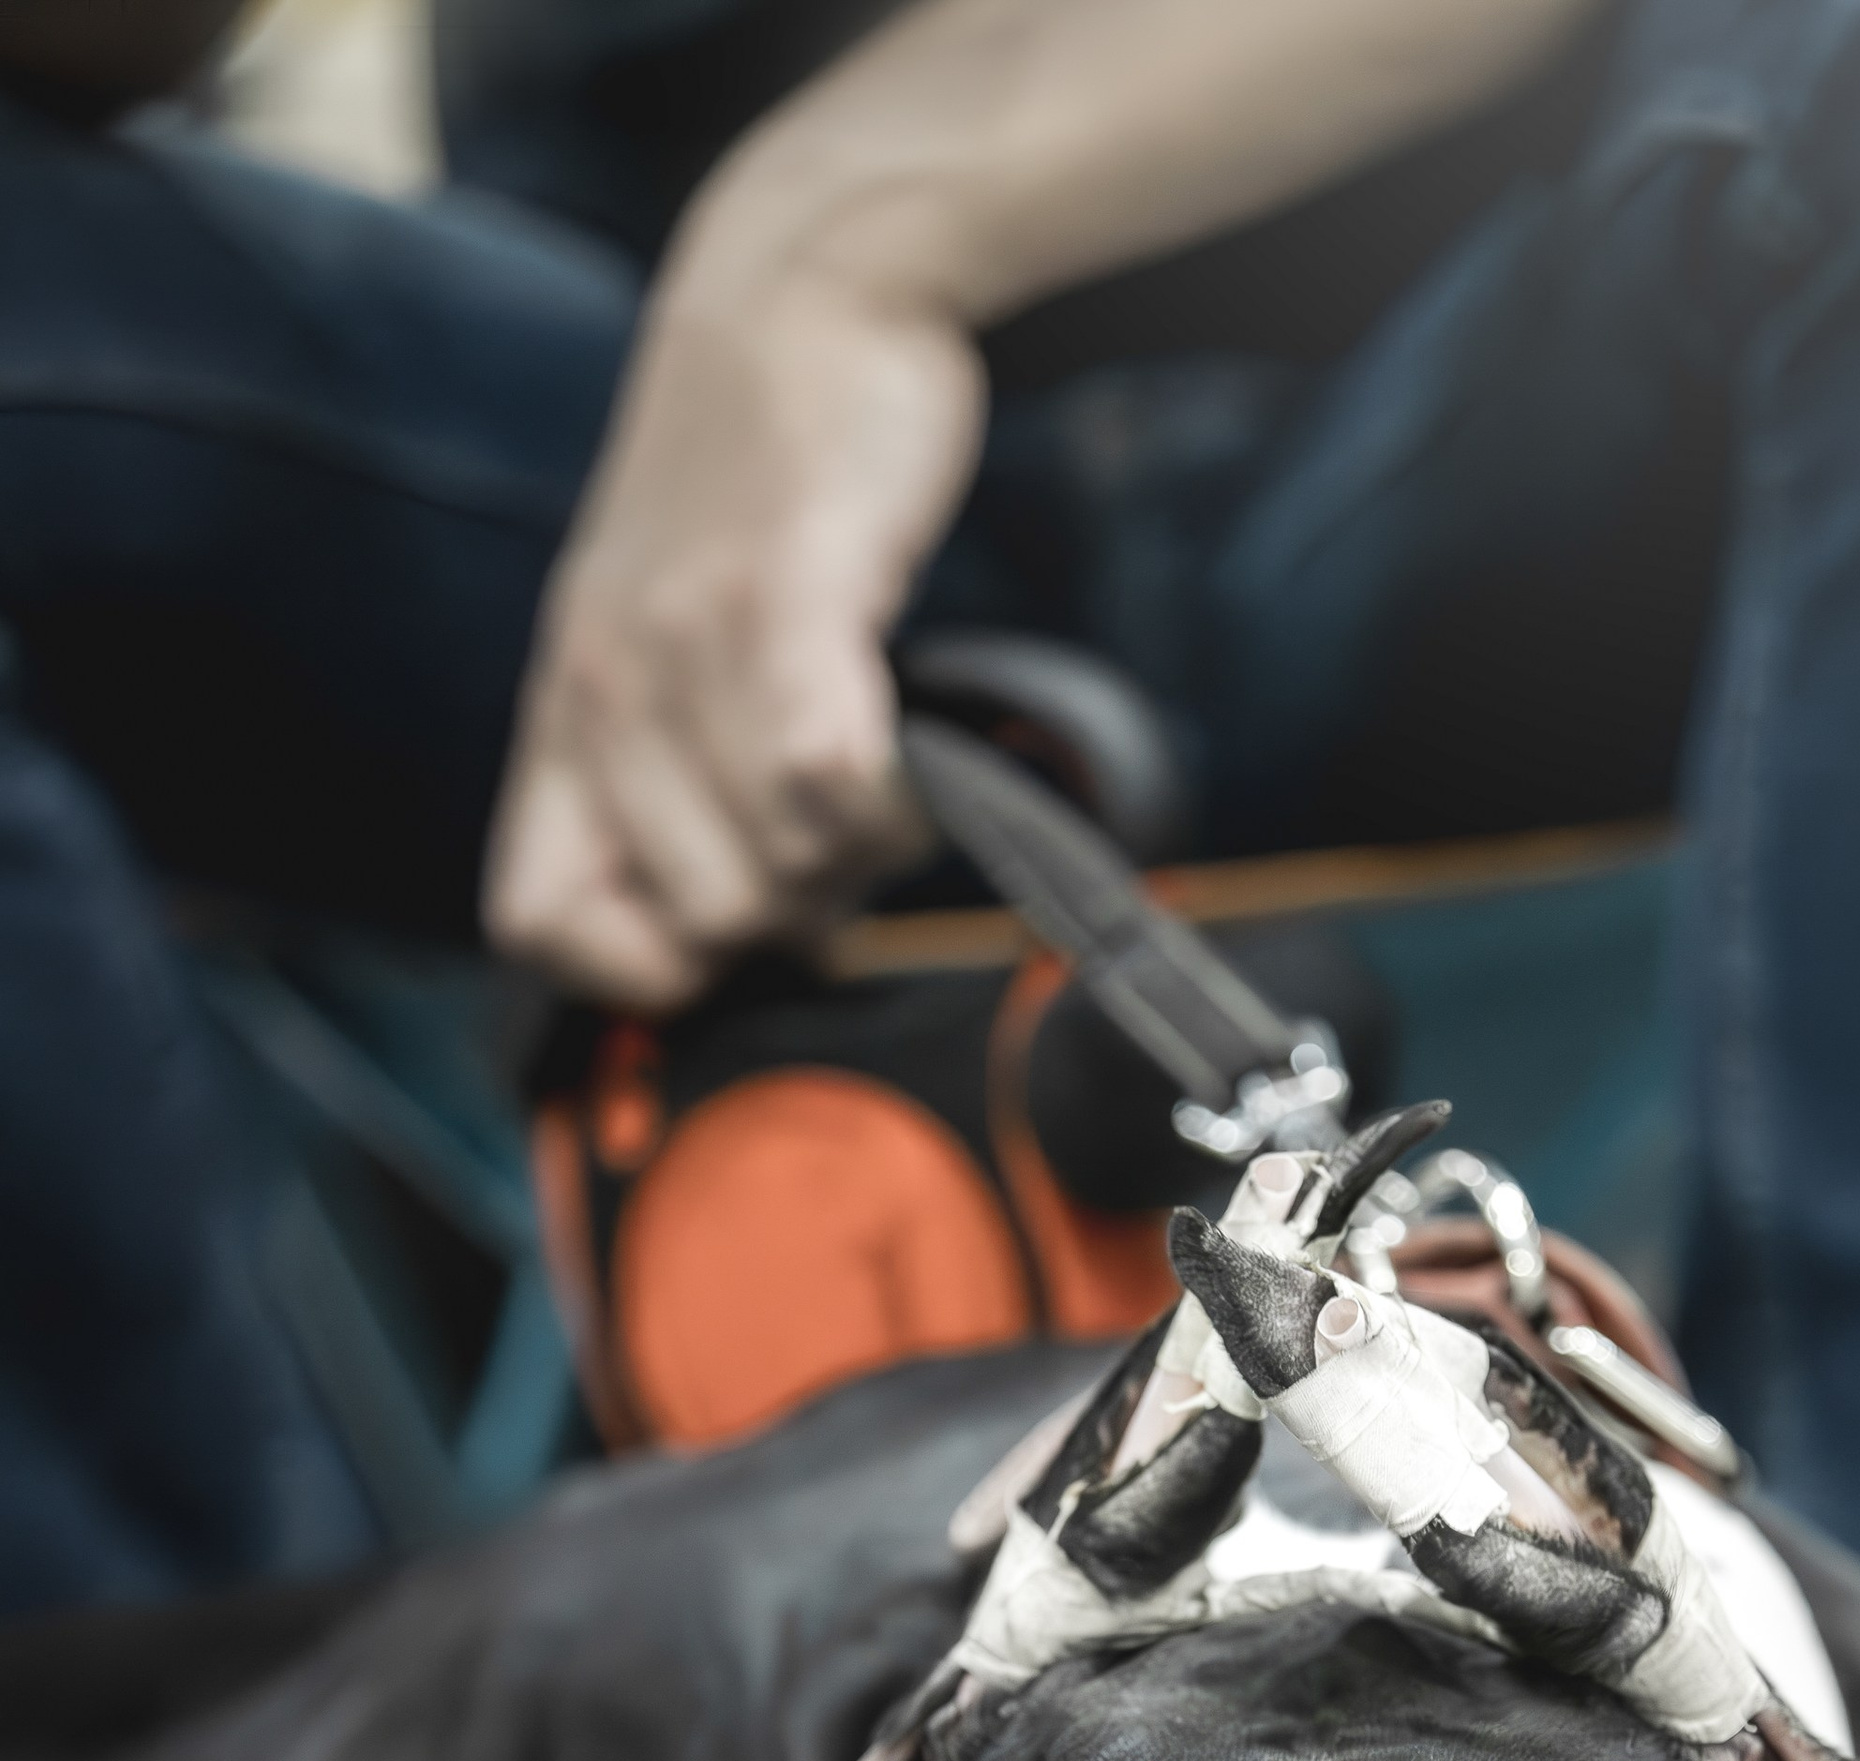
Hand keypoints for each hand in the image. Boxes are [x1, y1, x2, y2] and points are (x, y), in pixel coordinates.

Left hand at [486, 269, 983, 1003]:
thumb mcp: (653, 627)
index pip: (534, 922)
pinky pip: (826, 778)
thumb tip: (742, 928)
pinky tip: (912, 756)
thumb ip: (662, 762)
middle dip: (790, 917)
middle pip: (698, 922)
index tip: (713, 933)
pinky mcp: (787, 594)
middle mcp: (605, 687)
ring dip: (858, 860)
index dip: (628, 967)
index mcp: (566, 708)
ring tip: (881, 783)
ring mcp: (689, 642)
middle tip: (838, 841)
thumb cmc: (752, 477)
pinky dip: (888, 804)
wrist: (802, 279)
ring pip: (775, 868)